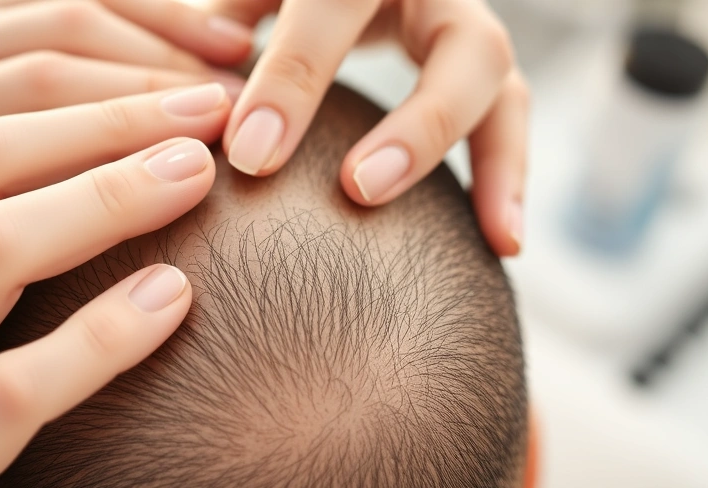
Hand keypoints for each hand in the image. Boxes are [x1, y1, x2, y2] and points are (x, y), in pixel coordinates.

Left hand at [189, 0, 528, 255]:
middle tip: (361, 190)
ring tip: (492, 242)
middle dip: (417, 124)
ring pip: (498, 81)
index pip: (329, 8)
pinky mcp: (476, 61)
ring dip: (493, 162)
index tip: (251, 156)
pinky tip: (501, 243)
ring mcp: (461, 19)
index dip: (293, 80)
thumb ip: (230, 17)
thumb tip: (198, 81)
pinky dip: (507, 177)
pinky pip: (509, 115)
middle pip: (459, 44)